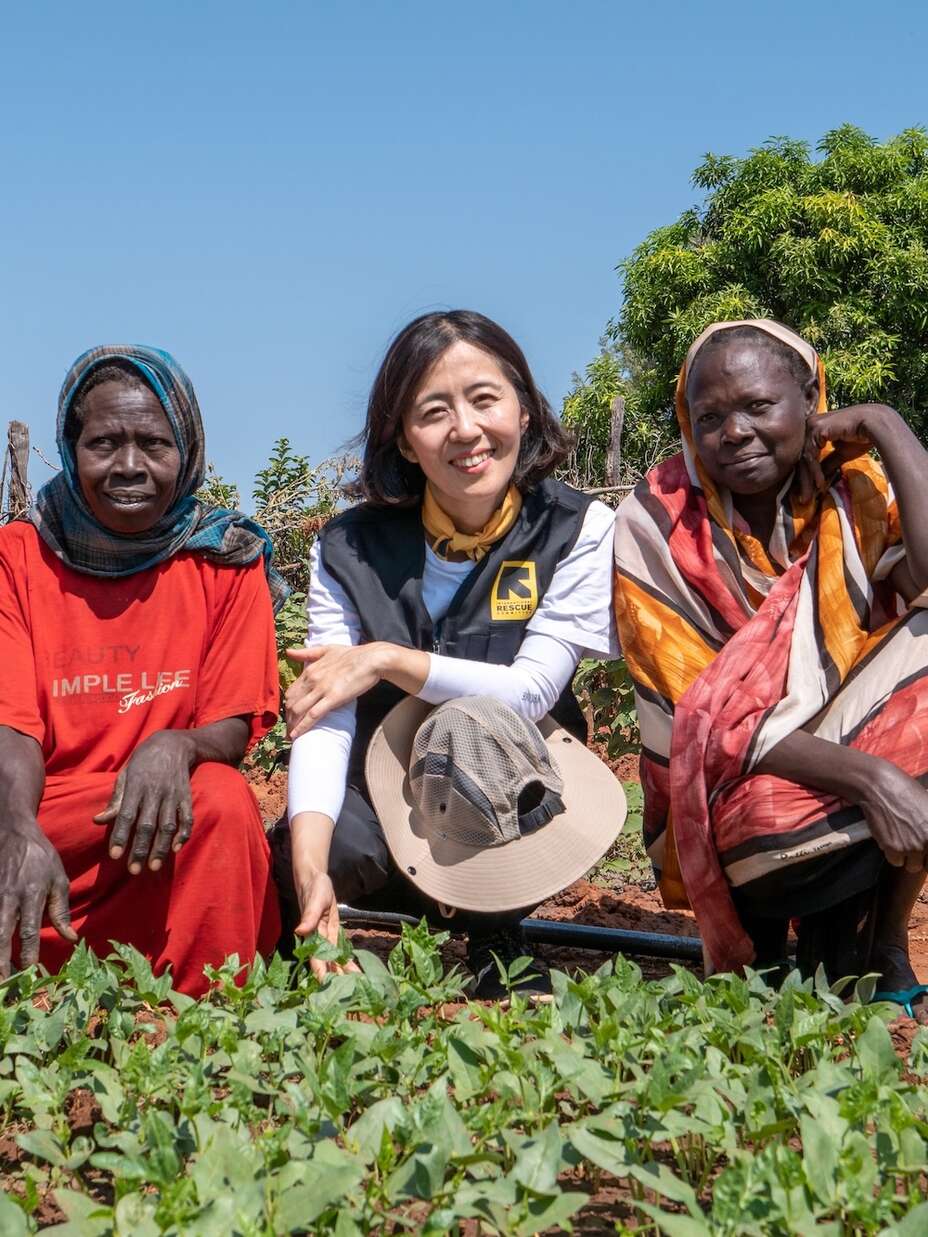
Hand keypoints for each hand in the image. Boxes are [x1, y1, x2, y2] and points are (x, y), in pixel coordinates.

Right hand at [0, 819, 75, 977]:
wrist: (12, 830)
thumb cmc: (39, 857)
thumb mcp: (58, 878)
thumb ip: (61, 909)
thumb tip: (71, 938)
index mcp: (31, 894)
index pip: (28, 932)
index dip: (27, 955)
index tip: (29, 975)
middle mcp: (8, 897)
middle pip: (1, 936)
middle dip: (0, 962)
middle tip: (3, 986)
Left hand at [93, 731, 194, 873]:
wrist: (172, 744)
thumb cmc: (143, 762)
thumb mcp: (125, 776)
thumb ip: (115, 800)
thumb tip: (98, 820)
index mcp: (136, 787)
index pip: (126, 815)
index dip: (121, 836)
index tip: (116, 855)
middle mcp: (154, 792)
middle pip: (147, 825)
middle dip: (140, 849)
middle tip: (134, 870)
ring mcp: (172, 794)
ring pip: (167, 825)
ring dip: (161, 847)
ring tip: (154, 866)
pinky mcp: (186, 796)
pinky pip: (187, 817)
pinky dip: (183, 833)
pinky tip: (176, 848)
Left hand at [284, 644, 384, 739]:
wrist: (372, 659)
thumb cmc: (353, 654)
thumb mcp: (327, 650)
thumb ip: (307, 653)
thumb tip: (288, 651)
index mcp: (310, 670)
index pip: (291, 691)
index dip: (288, 704)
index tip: (288, 714)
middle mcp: (312, 680)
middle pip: (292, 703)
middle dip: (288, 717)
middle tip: (288, 729)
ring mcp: (321, 689)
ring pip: (299, 710)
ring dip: (292, 724)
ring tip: (290, 735)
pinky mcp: (333, 698)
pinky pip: (312, 715)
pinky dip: (302, 727)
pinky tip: (296, 735)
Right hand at [294, 868, 358, 980]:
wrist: (315, 881)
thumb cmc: (314, 889)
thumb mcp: (314, 900)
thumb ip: (309, 916)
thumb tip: (299, 931)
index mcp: (312, 935)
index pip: (316, 959)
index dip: (321, 974)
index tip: (327, 988)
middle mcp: (318, 941)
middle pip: (327, 964)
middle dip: (335, 979)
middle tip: (348, 994)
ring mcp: (326, 939)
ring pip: (335, 961)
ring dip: (343, 974)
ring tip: (356, 988)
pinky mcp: (333, 935)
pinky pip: (341, 952)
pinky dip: (348, 962)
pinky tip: (357, 974)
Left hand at [798, 404, 897, 497]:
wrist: (875, 424)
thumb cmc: (861, 436)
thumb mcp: (841, 453)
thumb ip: (827, 463)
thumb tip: (818, 480)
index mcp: (814, 429)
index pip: (805, 456)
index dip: (806, 475)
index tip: (808, 493)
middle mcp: (809, 425)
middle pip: (802, 458)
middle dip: (804, 481)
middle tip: (804, 500)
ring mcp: (811, 426)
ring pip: (805, 458)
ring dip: (808, 480)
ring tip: (810, 496)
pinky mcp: (816, 428)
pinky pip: (811, 455)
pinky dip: (815, 471)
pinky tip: (820, 484)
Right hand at [858, 760, 927, 872]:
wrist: (881, 787)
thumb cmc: (906, 793)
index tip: (924, 852)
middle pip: (927, 865)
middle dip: (921, 858)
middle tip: (912, 843)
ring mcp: (914, 847)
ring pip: (912, 866)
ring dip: (906, 856)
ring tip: (900, 837)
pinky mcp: (895, 849)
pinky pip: (895, 861)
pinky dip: (891, 852)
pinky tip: (889, 835)